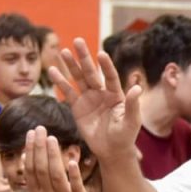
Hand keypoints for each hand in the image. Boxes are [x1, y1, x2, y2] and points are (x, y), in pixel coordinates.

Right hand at [24, 126, 93, 191]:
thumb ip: (35, 181)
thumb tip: (27, 158)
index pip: (31, 168)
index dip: (31, 150)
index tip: (31, 133)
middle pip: (41, 168)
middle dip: (40, 147)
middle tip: (40, 128)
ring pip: (56, 175)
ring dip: (53, 156)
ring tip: (52, 138)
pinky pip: (75, 188)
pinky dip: (73, 175)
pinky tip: (71, 162)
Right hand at [51, 38, 141, 162]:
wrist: (111, 151)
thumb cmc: (125, 136)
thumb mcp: (131, 121)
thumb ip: (132, 105)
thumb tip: (137, 88)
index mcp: (116, 93)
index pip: (110, 76)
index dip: (106, 66)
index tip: (101, 54)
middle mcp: (102, 92)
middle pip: (92, 72)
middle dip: (84, 57)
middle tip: (78, 41)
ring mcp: (89, 98)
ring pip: (79, 79)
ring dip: (71, 66)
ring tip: (63, 52)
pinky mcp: (77, 107)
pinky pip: (68, 93)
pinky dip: (60, 82)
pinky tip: (53, 71)